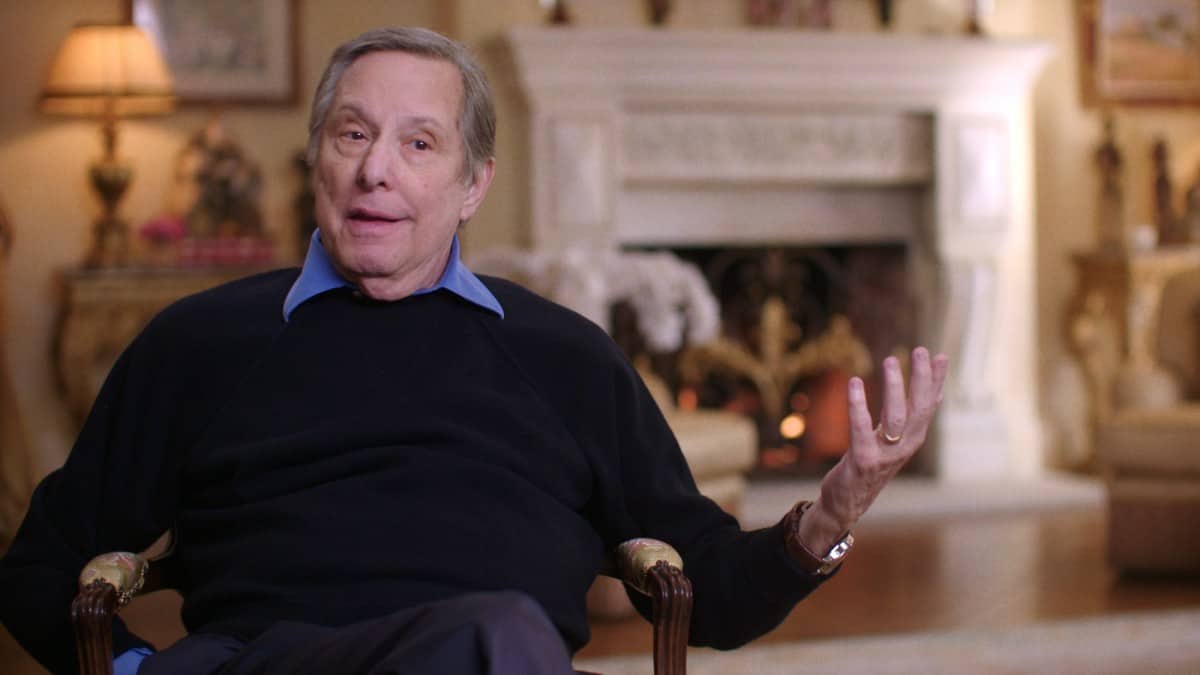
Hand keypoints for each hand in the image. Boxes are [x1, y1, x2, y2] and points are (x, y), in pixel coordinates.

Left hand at [792, 347, 948, 555]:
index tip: (940, 355)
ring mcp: (885, 455)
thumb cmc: (870, 466)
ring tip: (890, 360)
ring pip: (895, 417)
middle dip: (921, 378)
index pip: (929, 405)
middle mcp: (904, 447)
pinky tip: (853, 383)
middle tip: (920, 350)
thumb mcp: (895, 441)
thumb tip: (936, 393)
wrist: (847, 503)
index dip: (936, 381)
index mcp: (912, 439)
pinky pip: (861, 428)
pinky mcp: (863, 460)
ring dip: (894, 387)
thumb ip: (911, 418)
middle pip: (918, 408)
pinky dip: (857, 405)